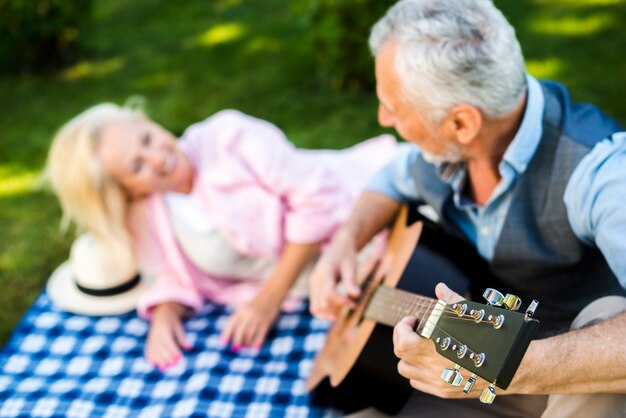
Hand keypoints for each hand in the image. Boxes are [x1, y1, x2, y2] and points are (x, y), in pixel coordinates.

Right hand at [145, 302, 190, 370]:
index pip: (169, 343)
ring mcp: (151, 338)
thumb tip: (190, 348)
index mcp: (164, 330)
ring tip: (164, 368)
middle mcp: (156, 335)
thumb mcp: (179, 328)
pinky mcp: (149, 341)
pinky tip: (153, 365)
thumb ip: (182, 338)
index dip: (174, 351)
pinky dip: (150, 358)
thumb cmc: (173, 323)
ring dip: (159, 360)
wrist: (161, 315)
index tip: (180, 359)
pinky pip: (148, 350)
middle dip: (167, 358)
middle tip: (175, 365)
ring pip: (154, 351)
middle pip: (161, 349)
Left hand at [220, 296, 280, 349]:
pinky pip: (261, 334)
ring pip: (250, 334)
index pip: (231, 323)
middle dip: (237, 341)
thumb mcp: (245, 308)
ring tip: (246, 347)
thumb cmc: (256, 305)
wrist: (272, 295)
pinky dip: (257, 342)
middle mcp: (248, 314)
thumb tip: (232, 336)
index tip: (223, 343)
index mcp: (241, 310)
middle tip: (235, 348)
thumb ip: (238, 319)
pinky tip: (255, 348)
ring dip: (247, 343)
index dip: (226, 333)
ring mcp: (258, 318)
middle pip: (240, 330)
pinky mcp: (266, 322)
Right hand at [309, 229, 360, 319]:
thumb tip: (356, 295)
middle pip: (321, 303)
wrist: (339, 246)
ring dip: (329, 313)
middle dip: (337, 308)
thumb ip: (351, 281)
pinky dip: (324, 311)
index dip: (341, 302)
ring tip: (343, 310)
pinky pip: (315, 305)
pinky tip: (336, 311)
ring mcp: (313, 284)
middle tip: (351, 305)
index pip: (328, 294)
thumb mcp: (351, 266)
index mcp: (324, 272)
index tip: (353, 303)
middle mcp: (315, 280)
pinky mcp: (314, 288)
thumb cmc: (346, 255)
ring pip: (316, 308)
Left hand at [393, 283, 489, 398]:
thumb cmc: (494, 339)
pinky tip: (428, 359)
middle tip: (413, 330)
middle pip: (401, 357)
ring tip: (419, 345)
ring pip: (407, 371)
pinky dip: (417, 371)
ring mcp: (440, 383)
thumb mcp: (472, 315)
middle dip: (403, 339)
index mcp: (437, 350)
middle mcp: (435, 370)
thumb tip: (440, 288)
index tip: (412, 319)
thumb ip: (451, 301)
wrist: (514, 366)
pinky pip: (419, 383)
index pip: (403, 343)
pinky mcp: (446, 391)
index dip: (402, 328)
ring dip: (408, 357)